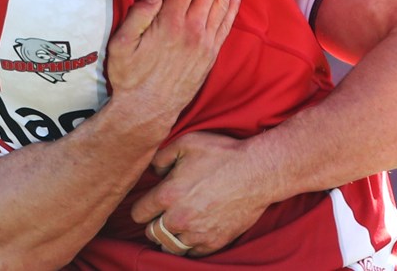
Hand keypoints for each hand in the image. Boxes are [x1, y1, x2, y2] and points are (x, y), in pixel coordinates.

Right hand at [104, 0, 240, 121]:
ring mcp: (205, 42)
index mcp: (170, 22)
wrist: (148, 110)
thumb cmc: (129, 77)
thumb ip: (137, 16)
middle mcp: (192, 30)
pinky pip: (227, 25)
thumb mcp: (121, 45)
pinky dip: (233, 7)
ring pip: (221, 4)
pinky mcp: (211, 54)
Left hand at [131, 132, 271, 256]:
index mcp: (167, 195)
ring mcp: (196, 233)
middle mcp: (178, 218)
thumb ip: (162, 156)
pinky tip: (194, 234)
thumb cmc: (222, 154)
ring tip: (176, 228)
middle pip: (151, 233)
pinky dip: (190, 246)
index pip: (138, 213)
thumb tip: (153, 171)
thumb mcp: (187, 143)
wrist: (258, 172)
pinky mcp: (214, 242)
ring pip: (169, 247)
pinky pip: (192, 254)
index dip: (143, 208)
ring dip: (169, 238)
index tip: (150, 204)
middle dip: (155, 224)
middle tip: (163, 215)